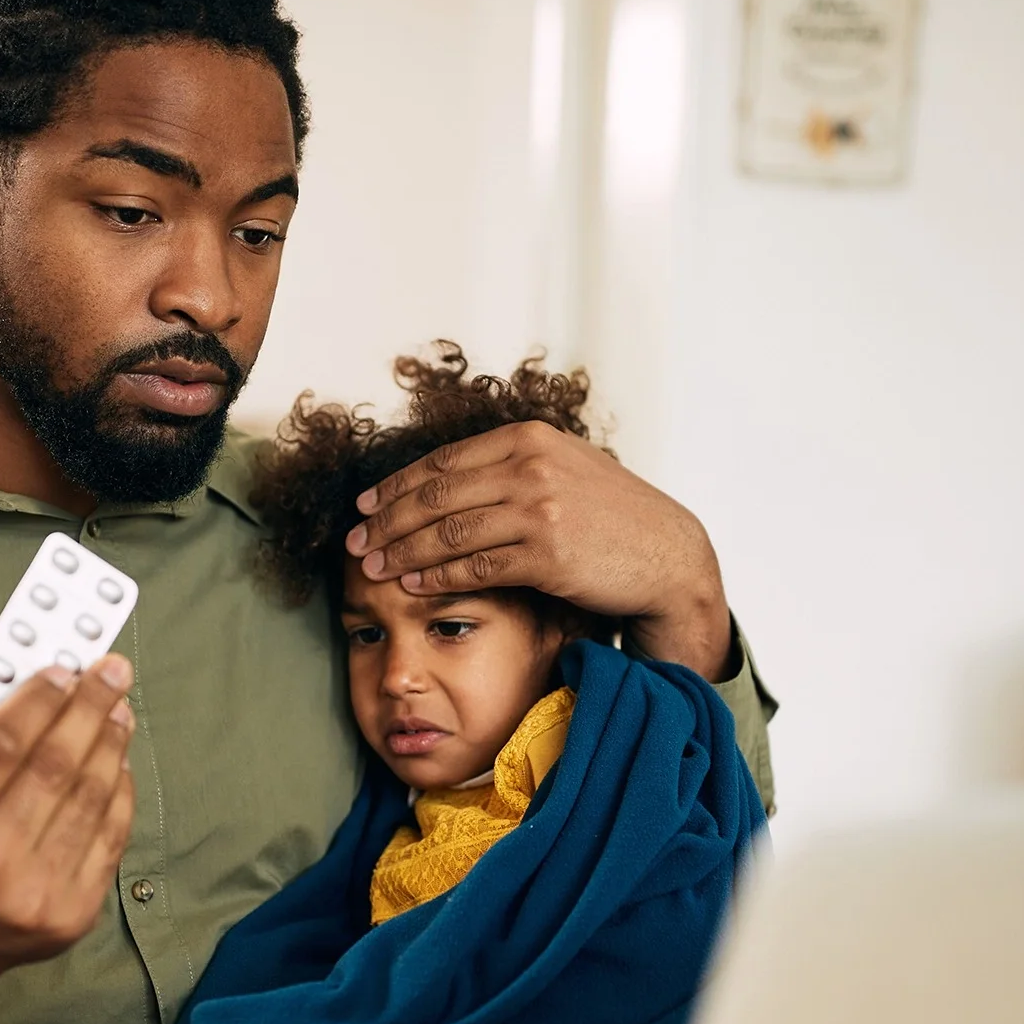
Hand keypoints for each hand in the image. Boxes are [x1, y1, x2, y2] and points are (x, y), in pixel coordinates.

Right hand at [0, 655, 136, 1023]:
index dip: (35, 701)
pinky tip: (118, 757)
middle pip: (52, 769)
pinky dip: (118, 788)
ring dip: (111, 742)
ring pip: (89, 798)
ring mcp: (34, 899)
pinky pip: (110, 835)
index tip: (62, 668)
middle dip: (88, 708)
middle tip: (111, 672)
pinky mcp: (73, 916)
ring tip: (119, 708)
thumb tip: (47, 693)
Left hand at [345, 421, 736, 678]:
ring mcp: (539, 509)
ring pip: (448, 532)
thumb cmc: (616, 518)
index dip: (397, 484)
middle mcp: (530, 467)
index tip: (365, 504)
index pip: (444, 461)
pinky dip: (436, 576)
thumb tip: (453, 475)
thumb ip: (516, 463)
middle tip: (355, 542)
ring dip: (401, 552)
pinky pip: (474, 566)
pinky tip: (412, 584)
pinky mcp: (546, 555)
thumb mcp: (568, 468)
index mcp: (530, 438)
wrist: (668, 556)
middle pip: (436, 495)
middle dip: (387, 520)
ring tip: (372, 568)